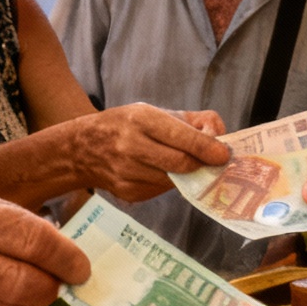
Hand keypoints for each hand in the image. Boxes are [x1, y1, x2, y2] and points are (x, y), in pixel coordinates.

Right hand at [64, 103, 231, 200]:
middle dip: (202, 165)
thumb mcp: (154, 112)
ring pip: (174, 180)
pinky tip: (159, 172)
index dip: (207, 148)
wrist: (82, 149)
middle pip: (181, 164)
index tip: (223, 155)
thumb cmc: (126, 126)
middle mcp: (131, 146)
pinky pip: (161, 190)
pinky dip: (169, 183)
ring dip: (187, 175)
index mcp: (140, 119)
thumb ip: (192, 120)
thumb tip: (221, 137)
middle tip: (214, 164)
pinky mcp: (129, 193)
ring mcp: (128, 173)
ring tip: (185, 164)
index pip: (181, 137)